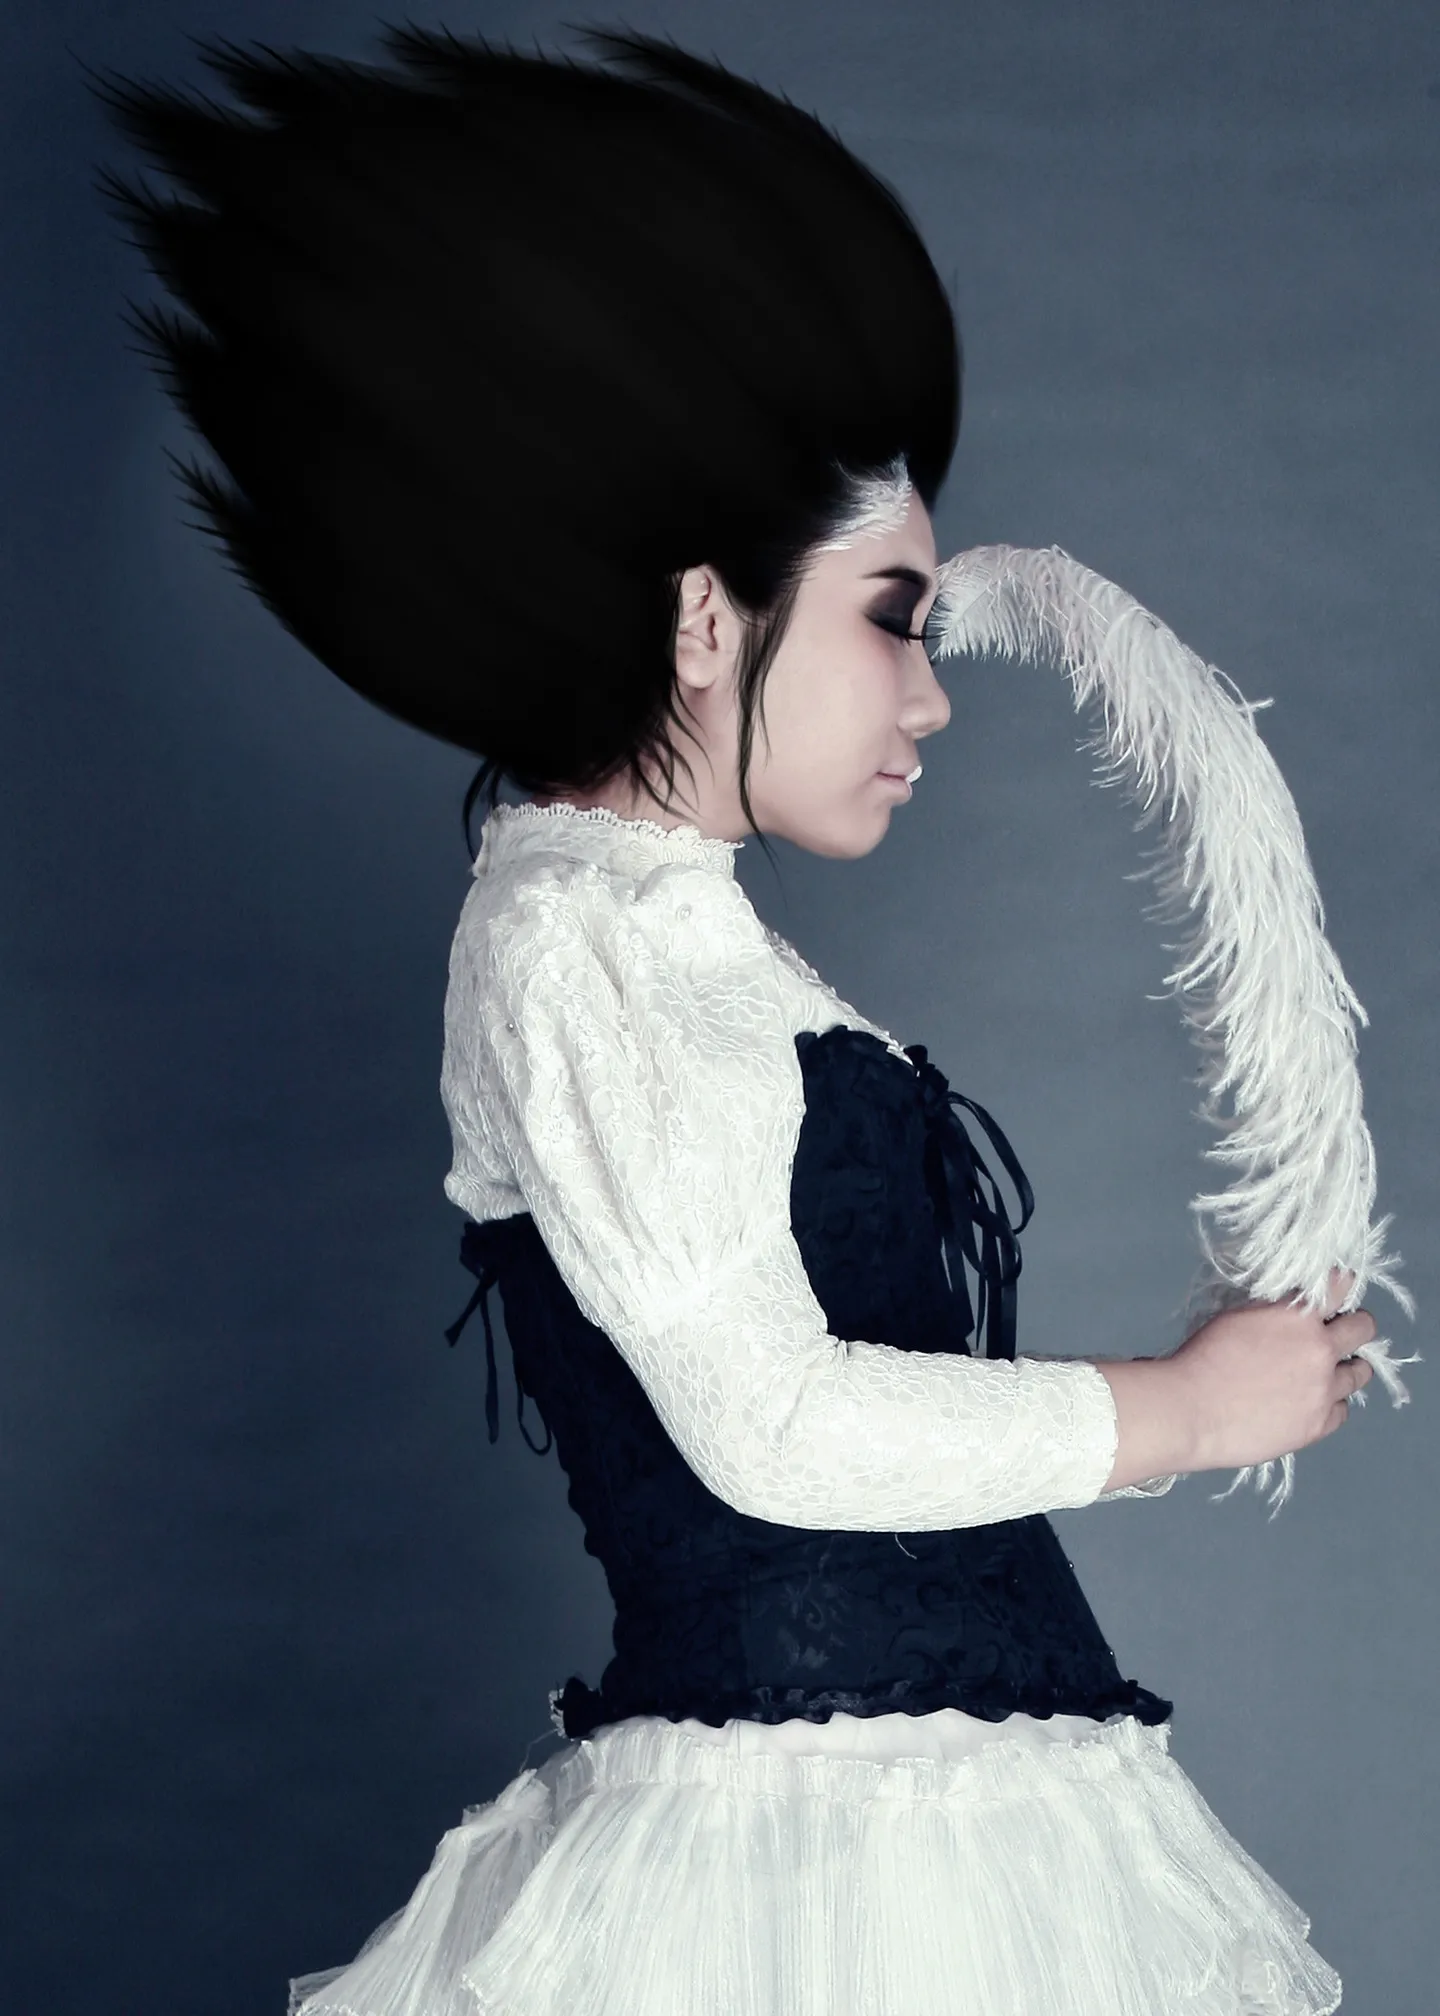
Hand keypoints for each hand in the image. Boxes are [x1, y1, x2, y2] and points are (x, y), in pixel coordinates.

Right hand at [1166, 1266, 1376, 1473]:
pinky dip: (1331, 1404)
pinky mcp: (1319, 1424)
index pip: (1340, 1285)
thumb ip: (1275, 1314)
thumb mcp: (1239, 1317)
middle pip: (1364, 1328)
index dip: (1340, 1284)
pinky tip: (1312, 1403)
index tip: (1338, 1289)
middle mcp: (1320, 1349)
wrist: (1192, 1410)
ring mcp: (1324, 1389)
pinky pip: (1343, 1410)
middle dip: (1353, 1327)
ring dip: (1346, 1368)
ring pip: (1359, 1373)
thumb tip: (1292, 1313)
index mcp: (1298, 1316)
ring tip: (1325, 1373)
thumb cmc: (1203, 1360)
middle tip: (1335, 1335)